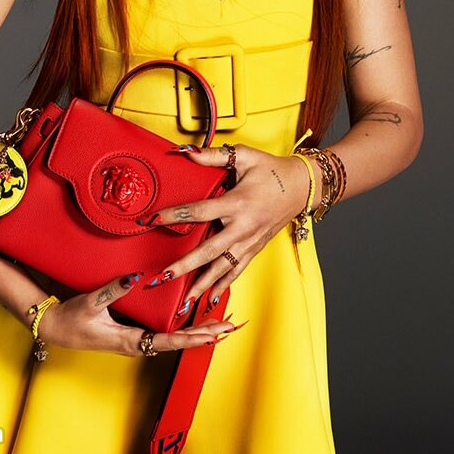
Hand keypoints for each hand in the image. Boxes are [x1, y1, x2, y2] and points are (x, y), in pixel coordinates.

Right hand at [35, 271, 235, 355]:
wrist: (54, 328)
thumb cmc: (72, 319)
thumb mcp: (90, 303)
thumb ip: (112, 290)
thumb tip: (134, 277)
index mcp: (130, 340)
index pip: (169, 340)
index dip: (193, 337)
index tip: (214, 334)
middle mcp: (137, 344)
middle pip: (178, 343)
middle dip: (205, 335)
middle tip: (230, 327)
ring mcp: (135, 340)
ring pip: (173, 339)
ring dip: (196, 333)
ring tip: (219, 326)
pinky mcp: (132, 334)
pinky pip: (163, 334)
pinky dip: (181, 329)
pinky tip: (191, 322)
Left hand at [144, 144, 311, 306]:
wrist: (301, 187)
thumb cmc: (271, 169)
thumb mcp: (244, 156)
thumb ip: (214, 156)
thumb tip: (187, 153)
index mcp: (237, 203)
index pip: (199, 211)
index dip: (174, 215)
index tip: (152, 220)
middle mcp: (243, 227)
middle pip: (209, 250)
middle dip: (186, 265)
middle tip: (164, 276)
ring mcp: (250, 241)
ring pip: (223, 268)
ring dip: (203, 284)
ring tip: (185, 300)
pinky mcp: (255, 248)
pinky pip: (237, 270)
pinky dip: (223, 285)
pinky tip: (210, 299)